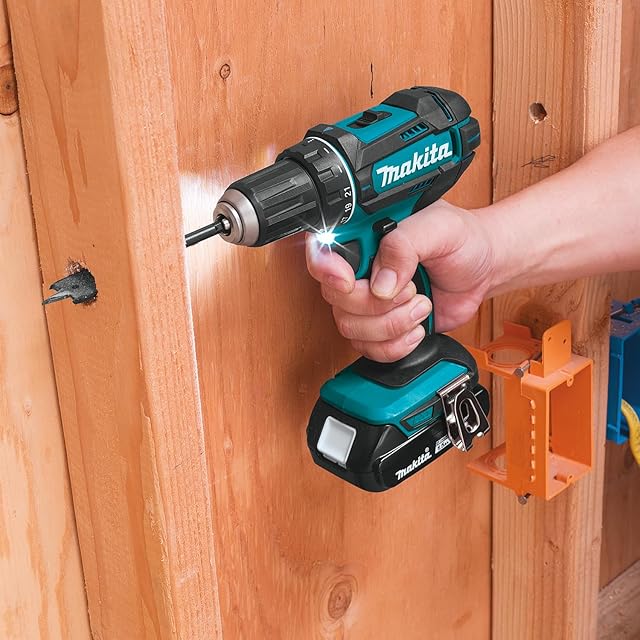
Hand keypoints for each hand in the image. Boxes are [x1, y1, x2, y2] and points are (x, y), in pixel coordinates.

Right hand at [306, 200, 495, 361]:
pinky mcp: (381, 328)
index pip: (322, 252)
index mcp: (364, 237)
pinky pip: (369, 349)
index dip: (327, 269)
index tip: (349, 280)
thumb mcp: (438, 228)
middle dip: (375, 303)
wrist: (484, 269)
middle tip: (410, 289)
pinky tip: (416, 329)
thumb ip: (404, 245)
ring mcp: (368, 301)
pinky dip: (395, 345)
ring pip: (349, 327)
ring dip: (391, 324)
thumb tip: (380, 284)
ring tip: (421, 305)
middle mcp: (359, 270)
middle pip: (335, 298)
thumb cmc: (462, 240)